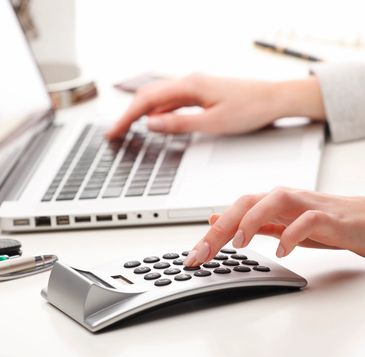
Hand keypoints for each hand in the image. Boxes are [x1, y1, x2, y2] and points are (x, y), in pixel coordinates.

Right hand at [107, 73, 324, 138]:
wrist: (274, 99)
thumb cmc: (249, 109)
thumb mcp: (212, 122)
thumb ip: (179, 123)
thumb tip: (151, 123)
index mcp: (189, 86)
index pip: (147, 101)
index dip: (126, 118)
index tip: (113, 132)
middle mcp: (189, 82)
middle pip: (149, 96)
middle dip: (129, 115)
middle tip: (115, 132)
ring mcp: (195, 86)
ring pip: (160, 98)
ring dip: (143, 113)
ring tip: (129, 128)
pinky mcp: (202, 93)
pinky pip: (174, 101)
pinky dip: (160, 111)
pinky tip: (156, 120)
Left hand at [183, 187, 364, 265]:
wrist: (360, 220)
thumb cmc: (319, 222)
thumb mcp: (278, 225)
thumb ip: (250, 223)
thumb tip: (217, 219)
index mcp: (269, 203)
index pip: (234, 211)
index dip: (212, 232)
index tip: (195, 255)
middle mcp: (283, 199)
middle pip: (246, 203)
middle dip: (221, 227)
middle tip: (203, 252)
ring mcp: (304, 204)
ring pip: (274, 200)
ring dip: (252, 221)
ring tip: (239, 243)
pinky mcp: (326, 216)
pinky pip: (307, 220)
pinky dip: (292, 234)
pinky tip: (282, 250)